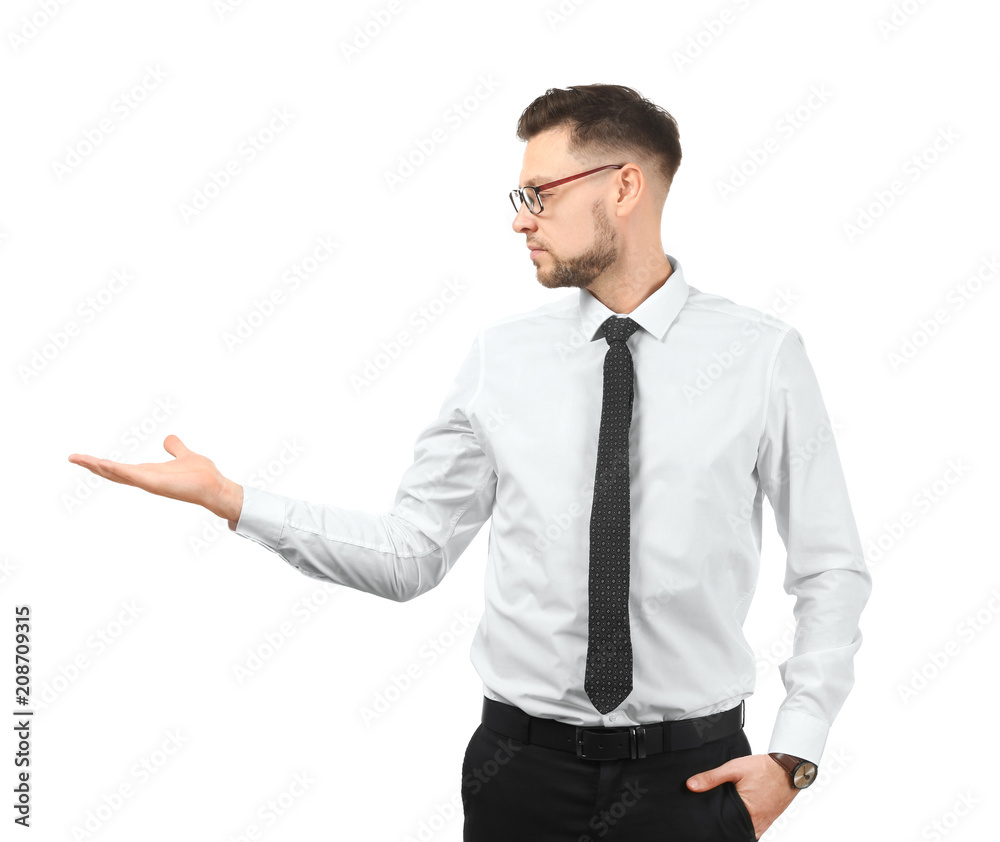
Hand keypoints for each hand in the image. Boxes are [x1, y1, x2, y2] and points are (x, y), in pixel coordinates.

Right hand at [68, 434, 243, 522]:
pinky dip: (116, 470)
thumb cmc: (202, 476)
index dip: (103, 464)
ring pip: (118, 474)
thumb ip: (175, 448)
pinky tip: (102, 463)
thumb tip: (168, 439)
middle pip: (113, 473)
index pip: (121, 469)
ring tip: (78, 458)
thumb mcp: (184, 455)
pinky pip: (131, 475)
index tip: (85, 458)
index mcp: (150, 473)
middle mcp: (146, 479)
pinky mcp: (155, 483)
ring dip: (98, 466)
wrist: (215, 487)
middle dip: (92, 466)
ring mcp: (148, 482)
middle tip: (72, 457)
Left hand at [686, 753, 797, 838]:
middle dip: (724, 826)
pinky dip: (745, 824)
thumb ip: (712, 778)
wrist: (788, 768)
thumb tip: (691, 785)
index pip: (726, 828)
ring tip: (725, 816)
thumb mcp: (734, 769)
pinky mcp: (769, 820)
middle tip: (714, 818)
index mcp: (747, 813)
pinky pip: (755, 829)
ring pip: (745, 831)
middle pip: (735, 831)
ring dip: (735, 825)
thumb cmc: (764, 769)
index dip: (715, 826)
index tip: (706, 823)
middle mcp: (757, 822)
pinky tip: (738, 815)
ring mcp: (764, 823)